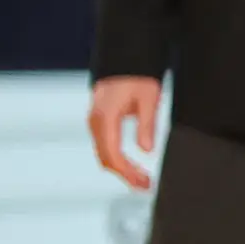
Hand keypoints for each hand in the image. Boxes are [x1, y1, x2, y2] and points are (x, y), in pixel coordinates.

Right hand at [89, 76, 161, 190]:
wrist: (124, 58)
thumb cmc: (136, 75)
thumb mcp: (149, 99)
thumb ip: (146, 125)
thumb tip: (146, 150)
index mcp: (106, 119)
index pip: (113, 155)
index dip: (128, 173)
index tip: (144, 182)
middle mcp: (96, 123)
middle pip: (106, 159)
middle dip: (125, 175)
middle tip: (145, 185)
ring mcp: (95, 122)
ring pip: (104, 154)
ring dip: (121, 168)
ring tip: (141, 178)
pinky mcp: (99, 121)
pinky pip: (105, 146)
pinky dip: (116, 158)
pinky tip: (130, 164)